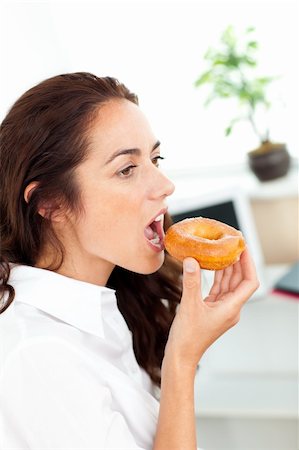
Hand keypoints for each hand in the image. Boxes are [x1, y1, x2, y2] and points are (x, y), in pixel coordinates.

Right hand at [163, 248, 258, 372]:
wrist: (181, 355)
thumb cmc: (188, 337)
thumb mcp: (189, 305)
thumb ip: (191, 281)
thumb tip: (191, 261)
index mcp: (231, 309)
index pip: (249, 282)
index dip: (249, 264)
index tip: (243, 249)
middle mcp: (230, 309)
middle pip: (240, 281)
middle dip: (238, 263)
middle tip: (233, 246)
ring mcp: (222, 310)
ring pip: (229, 285)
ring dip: (227, 269)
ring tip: (223, 251)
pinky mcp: (212, 310)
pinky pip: (219, 290)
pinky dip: (216, 278)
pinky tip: (211, 267)